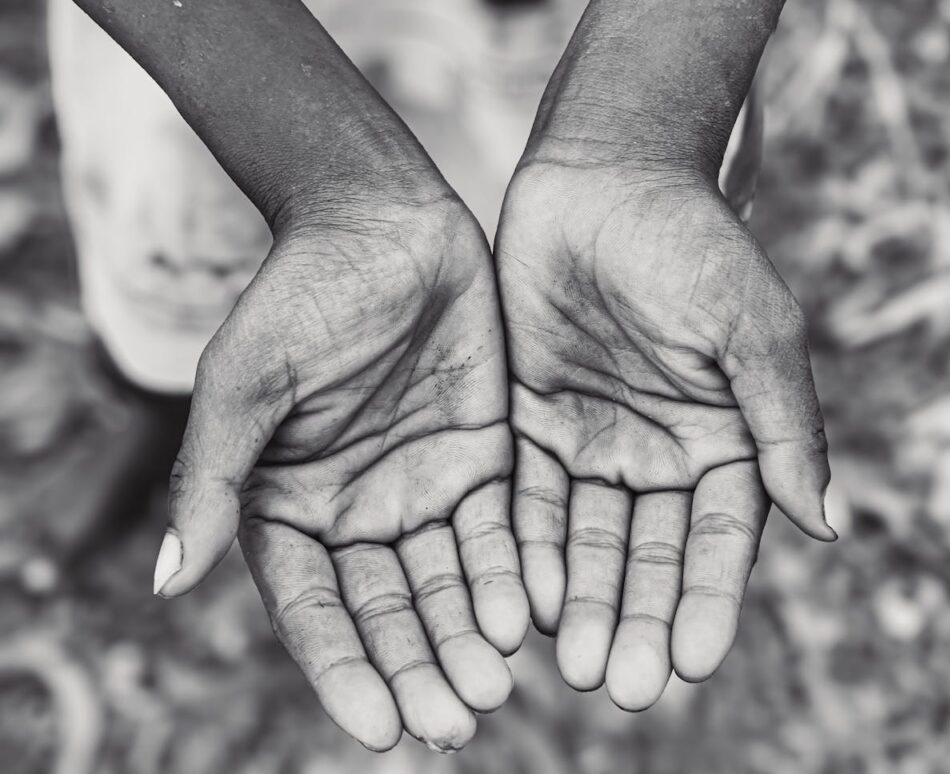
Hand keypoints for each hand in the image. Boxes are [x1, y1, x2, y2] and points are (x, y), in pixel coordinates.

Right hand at [154, 199, 528, 750]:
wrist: (381, 221)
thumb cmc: (297, 293)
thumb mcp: (246, 381)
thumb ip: (214, 477)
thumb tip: (167, 582)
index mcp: (290, 508)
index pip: (315, 609)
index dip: (344, 669)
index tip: (380, 729)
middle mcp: (359, 512)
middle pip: (390, 611)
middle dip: (419, 668)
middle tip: (455, 721)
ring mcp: (425, 488)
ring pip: (450, 583)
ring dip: (470, 636)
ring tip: (495, 686)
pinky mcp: (484, 458)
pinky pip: (501, 529)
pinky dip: (514, 573)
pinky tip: (532, 615)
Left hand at [495, 161, 832, 708]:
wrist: (601, 178)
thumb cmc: (692, 244)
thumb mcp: (752, 330)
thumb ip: (784, 426)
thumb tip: (828, 527)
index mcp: (725, 439)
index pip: (719, 538)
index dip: (706, 599)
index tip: (690, 660)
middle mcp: (659, 453)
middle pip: (648, 555)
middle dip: (637, 618)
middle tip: (621, 684)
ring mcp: (592, 441)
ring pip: (587, 540)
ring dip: (580, 600)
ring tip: (573, 661)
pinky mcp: (531, 423)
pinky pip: (529, 499)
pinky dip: (527, 548)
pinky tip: (522, 597)